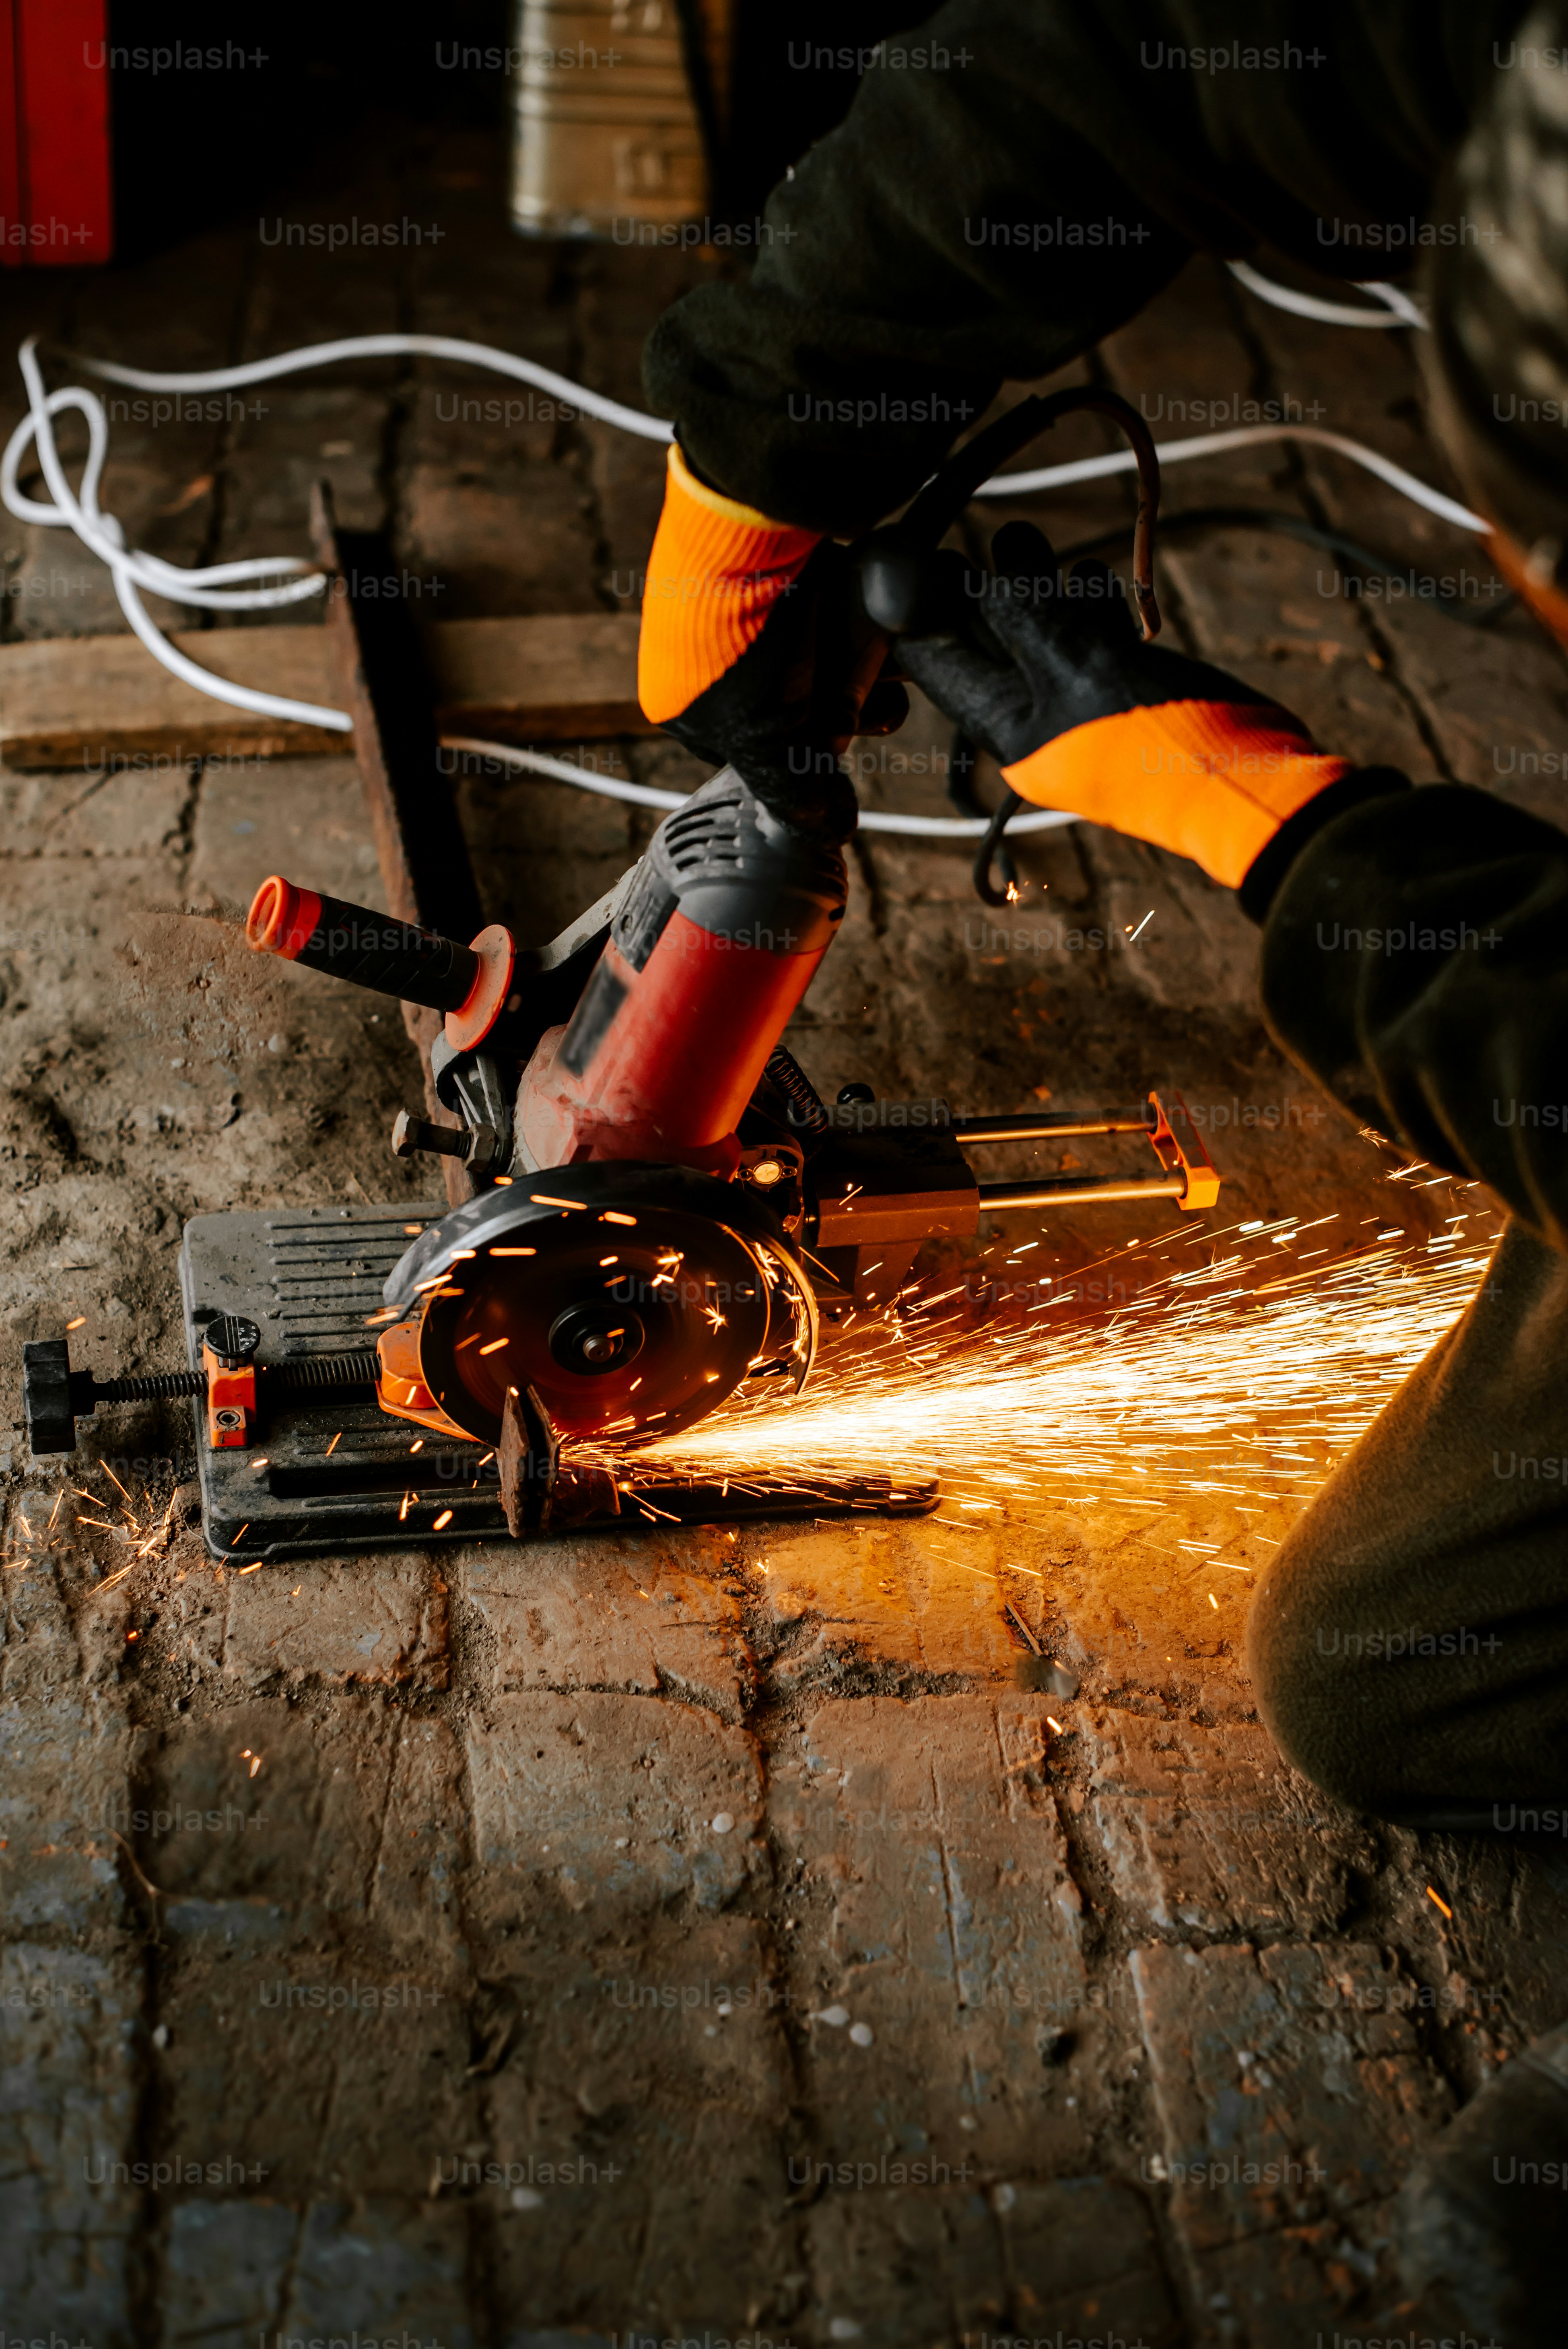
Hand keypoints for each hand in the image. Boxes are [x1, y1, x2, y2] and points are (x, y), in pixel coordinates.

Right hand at [637, 444, 902, 833]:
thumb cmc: (739, 638)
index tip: (833, 758)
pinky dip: (863, 625)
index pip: (755, 757)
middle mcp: (713, 655)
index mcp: (682, 702)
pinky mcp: (793, 569)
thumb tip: (828, 831)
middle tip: (865, 708)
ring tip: (879, 666)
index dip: (800, 761)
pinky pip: (838, 613)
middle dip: (840, 714)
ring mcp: (753, 610)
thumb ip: (791, 790)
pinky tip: (880, 628)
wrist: (753, 524)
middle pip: (797, 710)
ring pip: (824, 664)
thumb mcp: (763, 737)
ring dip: (862, 674)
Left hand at [898, 522, 1350, 888]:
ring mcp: (1079, 708)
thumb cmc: (1163, 737)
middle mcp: (1034, 721)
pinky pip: (1089, 645)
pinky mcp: (1124, 695)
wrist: (1248, 784)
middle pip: (987, 643)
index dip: (921, 606)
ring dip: (1033, 588)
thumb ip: (1029, 620)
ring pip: (1040, 637)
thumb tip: (988, 572)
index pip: (938, 662)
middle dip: (979, 586)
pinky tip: (1091, 576)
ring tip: (1024, 538)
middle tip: (970, 535)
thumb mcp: (1083, 668)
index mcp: (1008, 727)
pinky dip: (1086, 608)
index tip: (919, 550)